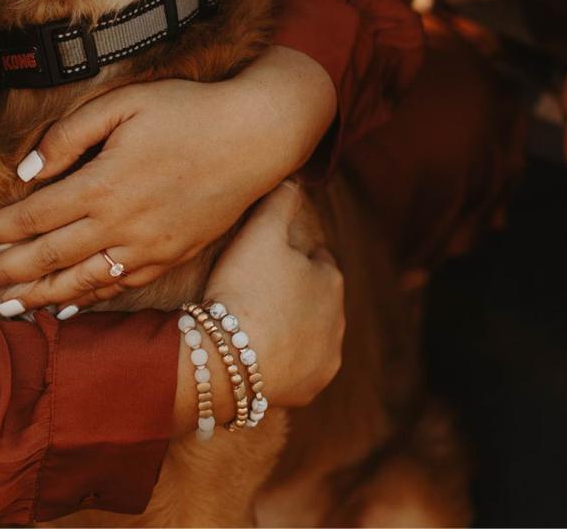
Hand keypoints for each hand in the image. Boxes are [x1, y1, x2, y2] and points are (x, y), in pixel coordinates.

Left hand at [0, 46, 335, 315]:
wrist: (256, 136)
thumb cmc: (187, 110)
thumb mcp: (123, 103)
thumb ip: (69, 136)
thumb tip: (26, 172)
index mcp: (102, 184)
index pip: (31, 217)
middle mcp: (120, 224)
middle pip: (46, 257)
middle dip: (0, 273)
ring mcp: (147, 247)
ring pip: (78, 282)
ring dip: (34, 296)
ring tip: (0, 307)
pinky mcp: (170, 257)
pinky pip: (117, 287)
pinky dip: (84, 300)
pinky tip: (62, 307)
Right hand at [204, 180, 343, 409]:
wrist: (227, 360)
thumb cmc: (244, 290)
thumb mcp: (261, 231)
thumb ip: (281, 198)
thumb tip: (295, 176)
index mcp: (332, 279)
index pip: (315, 258)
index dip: (287, 256)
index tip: (261, 260)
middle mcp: (339, 321)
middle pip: (314, 298)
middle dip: (293, 293)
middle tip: (254, 291)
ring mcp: (326, 359)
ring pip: (309, 334)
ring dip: (290, 327)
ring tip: (254, 323)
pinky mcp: (309, 389)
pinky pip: (297, 369)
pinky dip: (282, 361)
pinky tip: (258, 353)